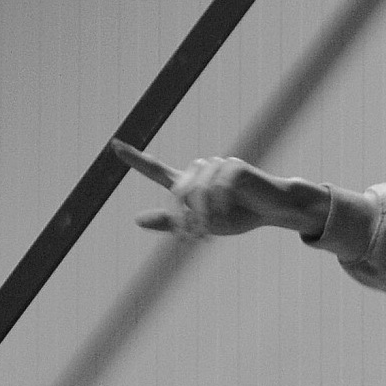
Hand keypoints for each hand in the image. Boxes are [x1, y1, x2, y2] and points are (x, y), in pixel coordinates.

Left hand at [118, 141, 324, 240]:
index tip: (113, 145)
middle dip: (181, 218)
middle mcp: (198, 170)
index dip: (134, 159)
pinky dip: (219, 206)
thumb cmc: (238, 216)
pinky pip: (218, 188)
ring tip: (209, 233)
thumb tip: (136, 220)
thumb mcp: (202, 226)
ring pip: (196, 192)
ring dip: (201, 216)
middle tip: (192, 240)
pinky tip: (227, 214)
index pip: (155, 170)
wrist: (272, 210)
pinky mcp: (233, 166)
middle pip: (177, 191)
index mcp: (188, 184)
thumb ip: (172, 223)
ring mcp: (216, 165)